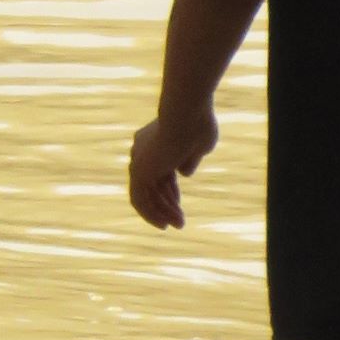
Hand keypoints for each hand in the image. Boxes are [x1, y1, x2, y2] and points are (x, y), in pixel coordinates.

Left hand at [129, 107, 217, 229]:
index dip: (169, 190)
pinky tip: (163, 224)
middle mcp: (141, 150)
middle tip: (178, 221)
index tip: (177, 204)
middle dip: (165, 204)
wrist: (187, 114)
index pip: (159, 171)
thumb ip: (190, 159)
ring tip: (178, 226)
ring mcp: (139, 161)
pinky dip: (151, 213)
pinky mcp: (140, 172)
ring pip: (147, 194)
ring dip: (161, 212)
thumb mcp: (200, 144)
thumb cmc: (198, 125)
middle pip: (151, 184)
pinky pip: (141, 199)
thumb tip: (184, 174)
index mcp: (153, 140)